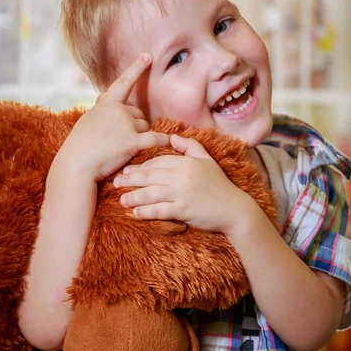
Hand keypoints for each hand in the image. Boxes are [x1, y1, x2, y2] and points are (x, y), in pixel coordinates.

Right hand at [54, 53, 169, 180]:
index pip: (123, 83)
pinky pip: (155, 138)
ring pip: (145, 127)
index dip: (136, 68)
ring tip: (120, 149)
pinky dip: (163, 140)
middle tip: (117, 141)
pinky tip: (171, 141)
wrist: (76, 164)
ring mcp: (125, 124)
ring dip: (140, 137)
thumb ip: (102, 109)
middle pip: (139, 114)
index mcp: (106, 103)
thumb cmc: (80, 146)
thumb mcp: (88, 120)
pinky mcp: (132, 141)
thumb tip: (108, 100)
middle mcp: (117, 110)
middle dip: (135, 126)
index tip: (148, 56)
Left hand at [114, 134, 253, 235]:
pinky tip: (136, 213)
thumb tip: (173, 136)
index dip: (140, 166)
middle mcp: (181, 175)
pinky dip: (145, 212)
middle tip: (116, 183)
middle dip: (130, 179)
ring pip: (150, 193)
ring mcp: (181, 193)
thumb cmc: (220, 185)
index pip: (157, 161)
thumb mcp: (207, 160)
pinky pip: (158, 210)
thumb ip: (190, 146)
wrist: (234, 209)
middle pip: (149, 175)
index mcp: (186, 162)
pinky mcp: (182, 209)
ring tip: (122, 200)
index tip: (126, 169)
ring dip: (133, 197)